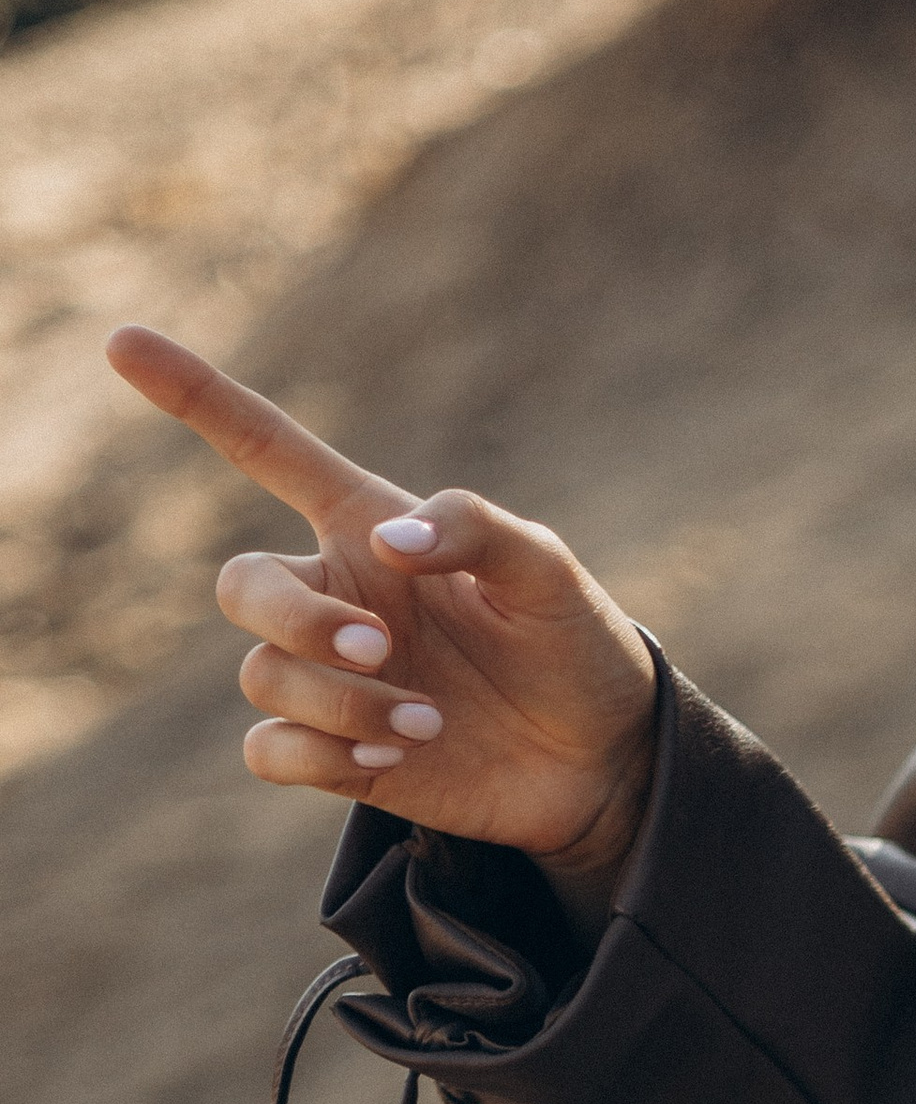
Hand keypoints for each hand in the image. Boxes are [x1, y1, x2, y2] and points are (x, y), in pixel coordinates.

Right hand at [106, 326, 657, 913]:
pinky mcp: (337, 755)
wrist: (603, 760)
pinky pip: (268, 751)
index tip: (124, 343)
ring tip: (426, 724)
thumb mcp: (550, 573)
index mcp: (370, 528)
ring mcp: (330, 679)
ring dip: (337, 703)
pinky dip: (319, 757)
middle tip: (380, 648)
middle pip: (240, 588)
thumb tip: (391, 540)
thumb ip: (475, 530)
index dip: (196, 397)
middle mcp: (337, 597)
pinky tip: (391, 760)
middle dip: (297, 621)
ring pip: (261, 677)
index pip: (265, 452)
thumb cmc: (575, 647)